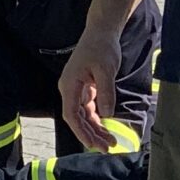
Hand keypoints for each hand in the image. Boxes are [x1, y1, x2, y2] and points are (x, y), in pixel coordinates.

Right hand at [57, 31, 123, 154]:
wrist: (101, 32)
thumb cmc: (101, 48)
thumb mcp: (106, 70)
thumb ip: (105, 93)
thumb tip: (107, 115)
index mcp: (69, 84)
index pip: (71, 114)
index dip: (80, 131)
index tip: (92, 144)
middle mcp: (69, 89)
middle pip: (77, 118)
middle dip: (91, 134)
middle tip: (107, 147)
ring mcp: (76, 89)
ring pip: (83, 116)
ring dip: (95, 129)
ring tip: (110, 142)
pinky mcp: (84, 89)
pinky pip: (89, 109)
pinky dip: (97, 119)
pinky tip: (106, 128)